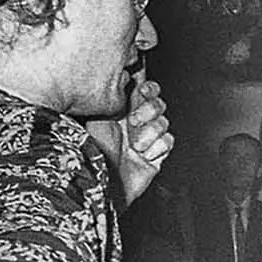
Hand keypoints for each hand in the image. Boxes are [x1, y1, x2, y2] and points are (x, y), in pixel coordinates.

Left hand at [86, 78, 173, 203]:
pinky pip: (167, 141)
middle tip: (133, 122)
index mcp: (122, 111)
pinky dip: (155, 148)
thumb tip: (124, 78)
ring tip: (135, 146)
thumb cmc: (93, 153)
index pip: (143, 91)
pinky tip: (143, 155)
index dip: (147, 88)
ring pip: (164, 122)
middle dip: (148, 111)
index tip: (142, 90)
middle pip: (158, 103)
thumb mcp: (96, 118)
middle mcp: (136, 122)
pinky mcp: (157, 154)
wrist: (103, 183)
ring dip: (149, 133)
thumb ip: (111, 98)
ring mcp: (148, 138)